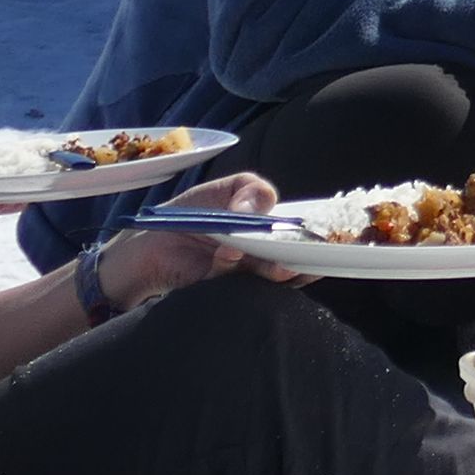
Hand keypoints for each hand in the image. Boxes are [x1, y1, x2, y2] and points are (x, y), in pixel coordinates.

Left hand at [109, 169, 312, 294]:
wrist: (150, 238)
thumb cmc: (193, 212)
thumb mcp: (228, 189)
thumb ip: (253, 190)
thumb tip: (258, 210)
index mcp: (266, 234)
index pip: (297, 241)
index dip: (313, 244)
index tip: (324, 244)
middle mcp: (257, 257)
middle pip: (287, 263)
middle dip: (297, 263)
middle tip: (300, 260)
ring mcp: (238, 274)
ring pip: (262, 276)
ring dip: (267, 268)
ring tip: (272, 263)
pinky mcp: (214, 285)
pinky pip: (228, 277)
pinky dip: (230, 265)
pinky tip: (227, 253)